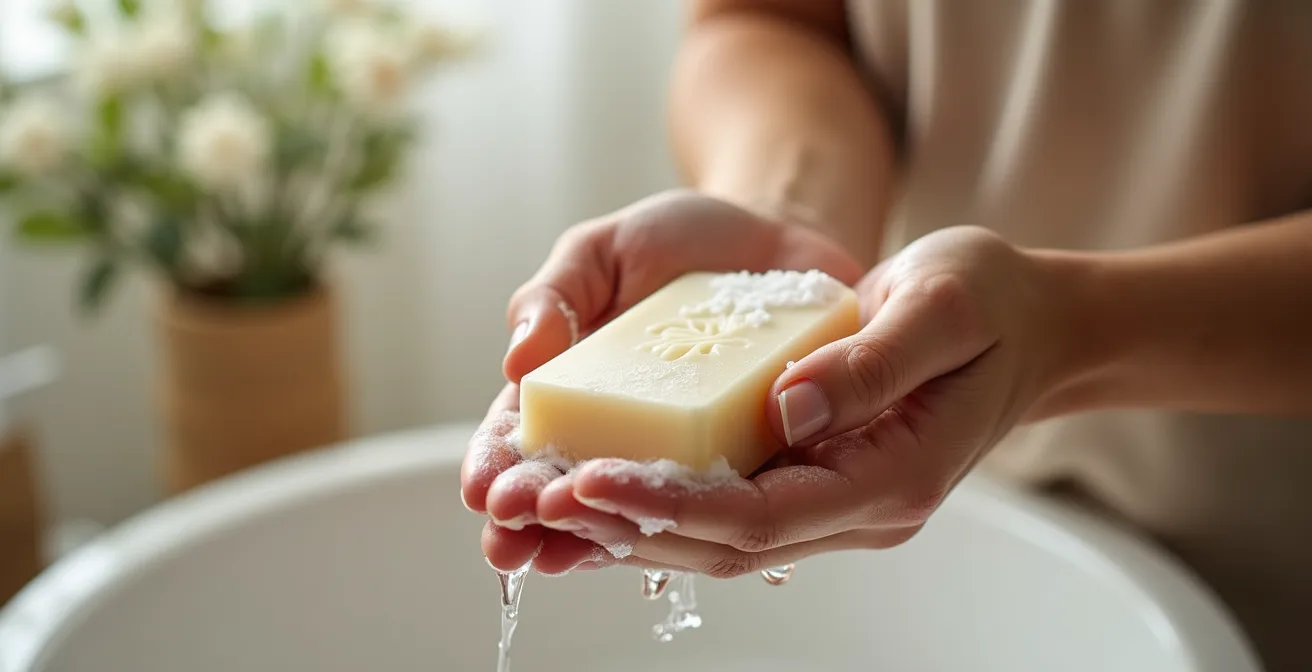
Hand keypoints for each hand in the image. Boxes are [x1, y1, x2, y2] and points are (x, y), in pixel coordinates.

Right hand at [460, 189, 865, 572]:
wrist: (778, 238)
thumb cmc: (681, 243)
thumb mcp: (604, 251)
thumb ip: (556, 295)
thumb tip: (516, 361)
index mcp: (572, 390)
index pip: (520, 440)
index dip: (496, 469)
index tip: (483, 490)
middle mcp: (621, 436)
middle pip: (565, 489)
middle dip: (533, 517)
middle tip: (511, 533)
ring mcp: (683, 456)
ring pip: (633, 512)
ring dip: (593, 535)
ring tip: (561, 552)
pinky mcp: (746, 461)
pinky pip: (715, 504)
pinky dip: (688, 528)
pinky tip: (661, 544)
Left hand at [538, 226, 1077, 576]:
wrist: (1026, 325)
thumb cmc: (990, 304)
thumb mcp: (943, 307)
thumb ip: (871, 363)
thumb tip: (786, 406)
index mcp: (894, 477)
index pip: (761, 518)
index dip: (669, 506)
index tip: (589, 481)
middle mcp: (861, 509)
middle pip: (725, 545)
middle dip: (627, 526)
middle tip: (535, 502)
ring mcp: (839, 503)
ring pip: (718, 539)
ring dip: (631, 527)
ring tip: (542, 509)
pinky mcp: (817, 481)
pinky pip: (729, 508)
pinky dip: (664, 504)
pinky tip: (602, 491)